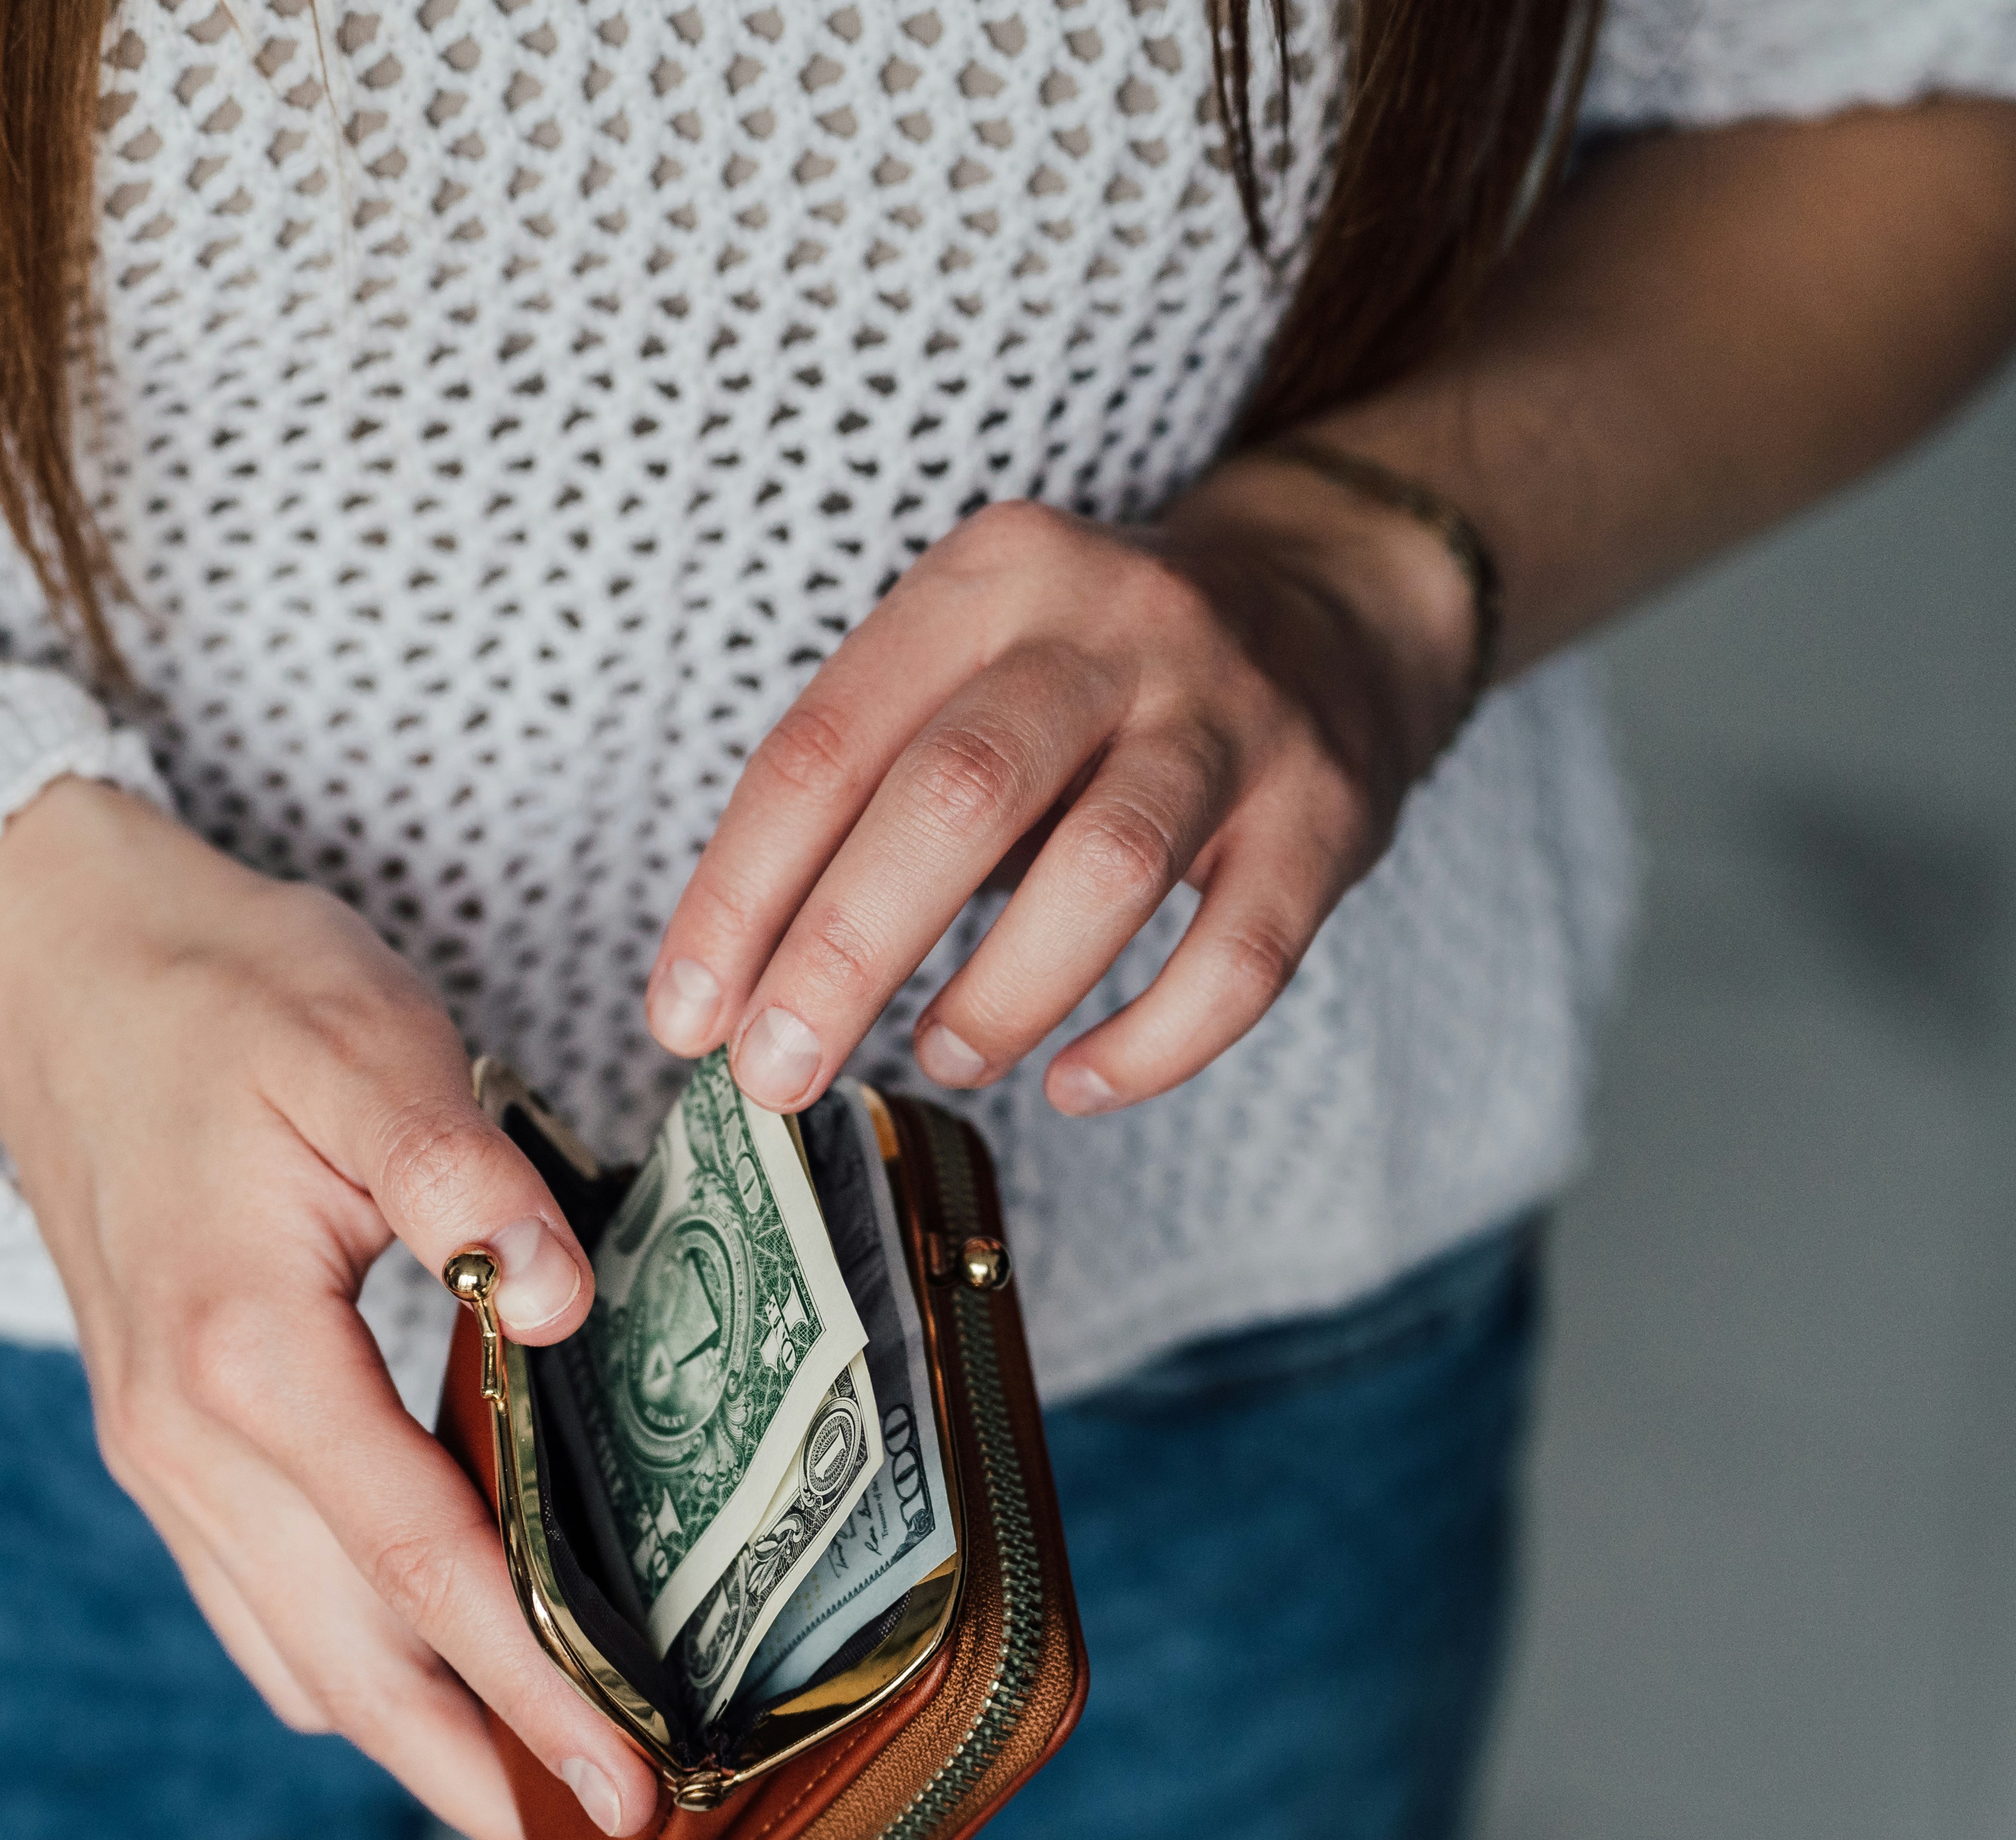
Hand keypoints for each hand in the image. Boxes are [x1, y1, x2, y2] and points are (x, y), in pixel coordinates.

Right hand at [0, 779, 658, 1839]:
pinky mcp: (165, 1451)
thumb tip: (559, 1301)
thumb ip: (467, 1176)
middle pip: (352, 1669)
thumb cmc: (227, 998)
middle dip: (482, 1784)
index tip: (630, 1789)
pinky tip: (434, 1690)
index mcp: (245, 1358)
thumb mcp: (363, 1043)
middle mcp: (188, 1444)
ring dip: (416, 1751)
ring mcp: (163, 1461)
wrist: (55, 978)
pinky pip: (259, 1611)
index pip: (423, 1565)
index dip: (533, 1692)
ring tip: (540, 1817)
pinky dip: (351, 1678)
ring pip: (297, 1662)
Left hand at [643, 472, 1477, 1112]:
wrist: (1330, 603)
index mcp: (988, 579)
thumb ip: (864, 792)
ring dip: (999, 996)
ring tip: (941, 1058)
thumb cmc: (1091, 676)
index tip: (685, 1016)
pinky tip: (1075, 1084)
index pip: (824, 746)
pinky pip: (1238, 960)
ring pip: (1105, 874)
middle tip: (774, 1073)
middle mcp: (1114, 628)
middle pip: (956, 796)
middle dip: (843, 955)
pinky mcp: (1326, 818)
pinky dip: (1148, 1047)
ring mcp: (1232, 719)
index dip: (739, 894)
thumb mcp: (968, 662)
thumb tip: (733, 988)